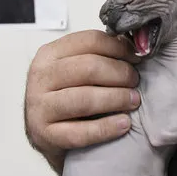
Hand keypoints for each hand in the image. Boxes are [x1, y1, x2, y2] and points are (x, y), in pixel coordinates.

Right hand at [24, 30, 141, 174]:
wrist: (41, 132)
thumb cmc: (64, 94)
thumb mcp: (74, 67)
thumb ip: (98, 54)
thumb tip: (133, 46)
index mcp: (50, 54)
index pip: (90, 41)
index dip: (119, 48)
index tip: (136, 58)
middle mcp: (42, 77)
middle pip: (89, 68)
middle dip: (120, 73)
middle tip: (135, 81)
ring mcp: (40, 107)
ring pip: (85, 99)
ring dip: (116, 98)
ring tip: (133, 100)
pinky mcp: (45, 135)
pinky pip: (81, 132)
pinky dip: (107, 128)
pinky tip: (124, 124)